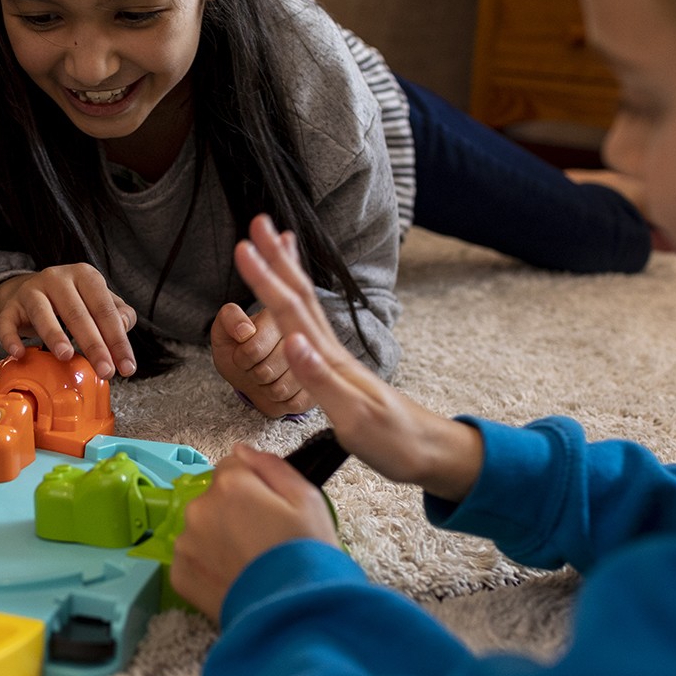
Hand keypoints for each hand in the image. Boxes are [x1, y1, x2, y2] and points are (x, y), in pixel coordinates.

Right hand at [0, 264, 138, 378]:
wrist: (32, 291)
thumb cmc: (73, 301)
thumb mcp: (98, 301)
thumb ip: (118, 314)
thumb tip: (123, 328)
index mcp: (85, 275)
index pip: (105, 309)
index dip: (117, 340)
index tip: (126, 367)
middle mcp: (57, 278)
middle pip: (77, 313)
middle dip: (94, 345)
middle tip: (105, 370)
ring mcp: (31, 290)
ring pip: (42, 313)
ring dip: (54, 335)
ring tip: (66, 356)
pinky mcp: (11, 306)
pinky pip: (7, 322)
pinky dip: (11, 338)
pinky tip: (19, 353)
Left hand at [171, 442, 340, 619]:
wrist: (295, 614)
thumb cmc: (307, 554)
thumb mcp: (308, 499)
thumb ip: (271, 466)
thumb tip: (241, 450)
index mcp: (230, 484)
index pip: (233, 466)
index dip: (255, 486)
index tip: (271, 509)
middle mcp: (199, 508)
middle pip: (214, 498)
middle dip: (233, 511)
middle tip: (262, 539)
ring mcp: (185, 543)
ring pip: (201, 528)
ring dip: (217, 538)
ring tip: (248, 563)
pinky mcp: (179, 575)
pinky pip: (191, 559)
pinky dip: (207, 566)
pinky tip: (233, 578)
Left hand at [210, 303, 312, 416]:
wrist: (252, 374)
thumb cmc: (239, 350)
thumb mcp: (225, 331)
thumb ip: (229, 319)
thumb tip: (245, 330)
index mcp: (282, 315)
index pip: (253, 349)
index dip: (242, 358)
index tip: (244, 353)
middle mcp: (305, 337)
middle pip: (266, 371)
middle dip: (254, 373)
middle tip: (257, 366)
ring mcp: (316, 365)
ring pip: (280, 390)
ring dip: (266, 388)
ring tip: (268, 376)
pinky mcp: (320, 387)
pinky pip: (294, 404)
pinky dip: (280, 402)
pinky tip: (281, 387)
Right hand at [233, 215, 483, 502]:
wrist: (428, 453)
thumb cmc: (394, 440)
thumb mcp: (354, 417)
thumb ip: (320, 379)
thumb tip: (291, 341)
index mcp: (329, 359)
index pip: (292, 310)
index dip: (268, 279)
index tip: (246, 247)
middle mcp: (330, 352)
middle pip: (299, 297)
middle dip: (277, 259)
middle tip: (258, 222)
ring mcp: (334, 359)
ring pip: (305, 306)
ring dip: (288, 273)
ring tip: (276, 243)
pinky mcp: (337, 371)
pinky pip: (310, 327)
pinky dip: (298, 304)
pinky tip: (293, 300)